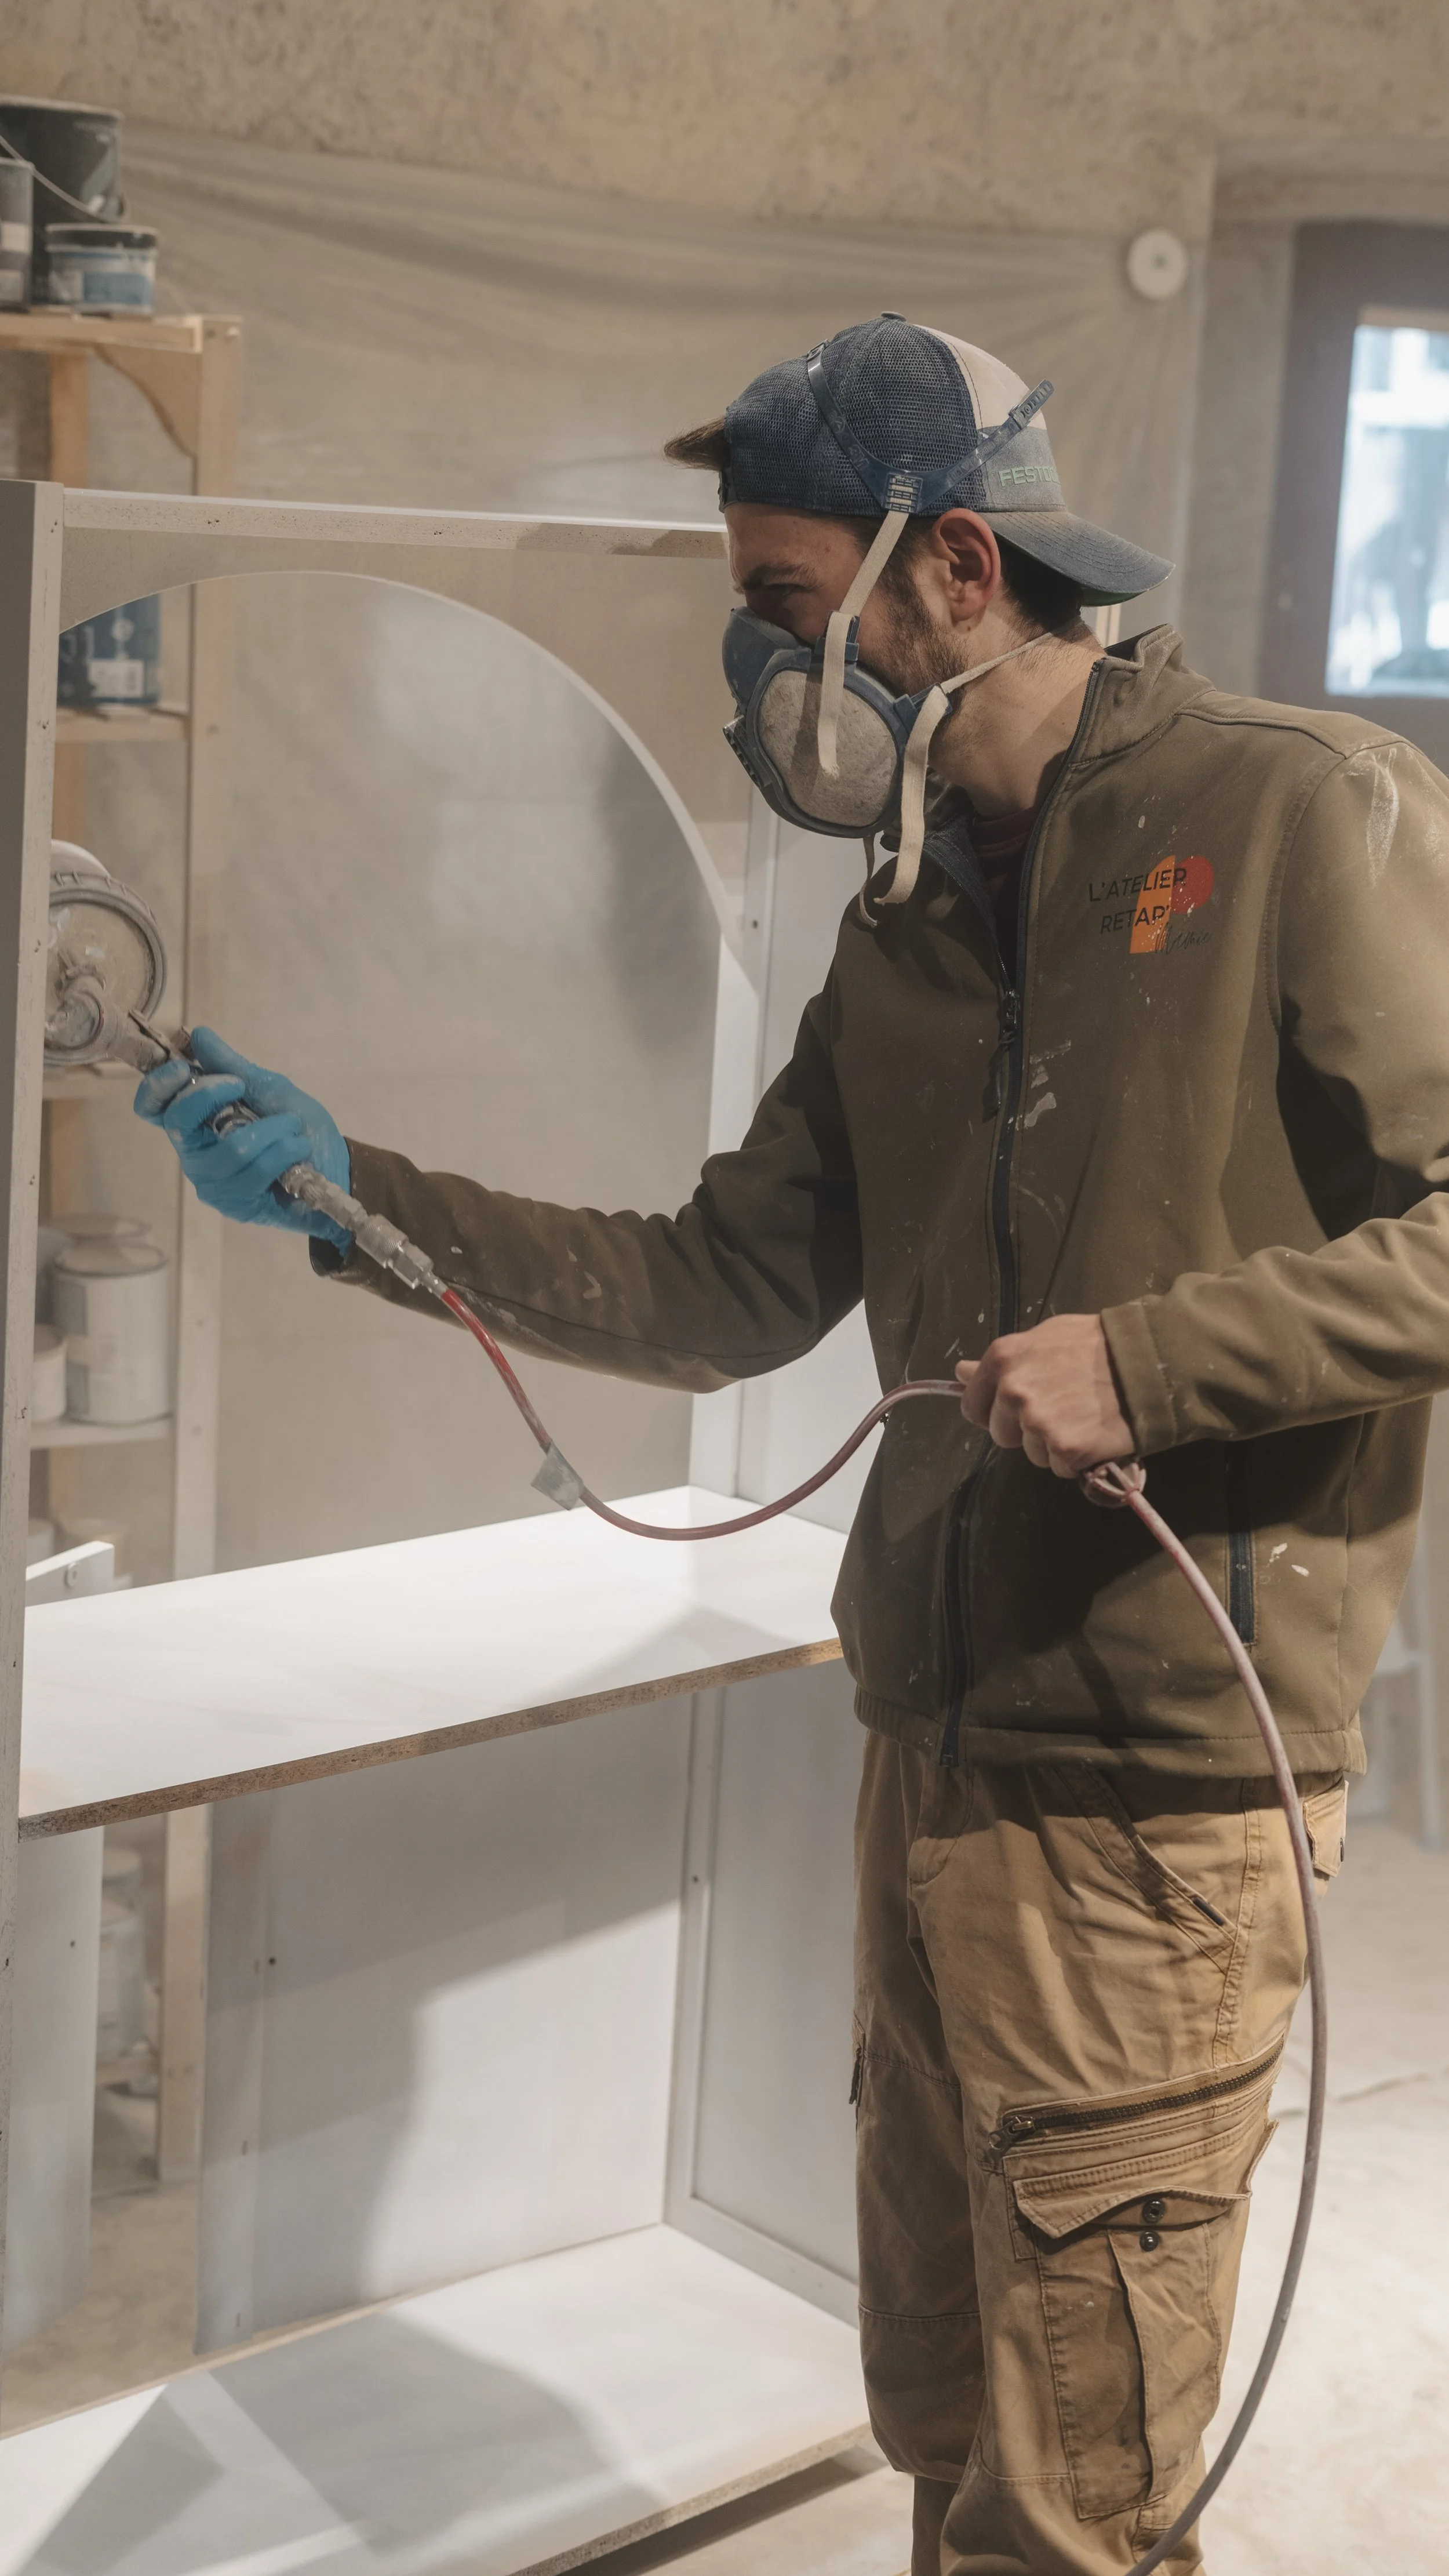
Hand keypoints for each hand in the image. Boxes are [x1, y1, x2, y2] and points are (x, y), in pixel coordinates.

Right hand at [134, 1026, 351, 1250]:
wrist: (337, 1167)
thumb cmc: (298, 1127)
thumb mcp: (268, 1088)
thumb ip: (231, 1067)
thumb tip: (198, 1035)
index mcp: (195, 1121)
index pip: (152, 1108)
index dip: (157, 1086)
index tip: (184, 1067)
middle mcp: (194, 1153)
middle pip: (179, 1123)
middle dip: (214, 1096)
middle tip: (243, 1087)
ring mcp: (212, 1182)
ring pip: (230, 1150)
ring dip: (272, 1131)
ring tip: (293, 1128)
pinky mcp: (235, 1204)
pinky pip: (253, 1173)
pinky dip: (282, 1153)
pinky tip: (297, 1151)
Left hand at [955, 1314, 1135, 1477]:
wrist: (1147, 1361)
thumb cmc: (1097, 1344)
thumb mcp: (1045, 1338)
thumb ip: (1003, 1362)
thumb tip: (961, 1373)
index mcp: (1003, 1360)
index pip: (973, 1405)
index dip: (992, 1411)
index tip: (1013, 1412)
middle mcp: (1013, 1392)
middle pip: (1002, 1434)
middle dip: (1026, 1430)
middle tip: (1062, 1410)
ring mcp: (1038, 1423)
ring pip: (1032, 1453)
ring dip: (1054, 1444)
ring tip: (1084, 1417)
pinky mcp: (1066, 1449)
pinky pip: (1060, 1467)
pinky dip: (1077, 1458)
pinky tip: (1095, 1433)